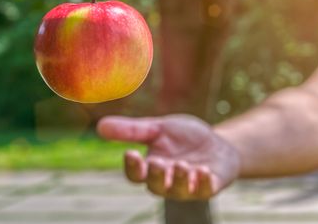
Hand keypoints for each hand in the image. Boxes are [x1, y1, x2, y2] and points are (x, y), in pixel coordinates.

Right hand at [97, 114, 240, 199]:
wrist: (217, 143)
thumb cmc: (184, 138)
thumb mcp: (159, 128)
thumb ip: (132, 130)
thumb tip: (99, 125)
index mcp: (151, 167)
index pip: (136, 174)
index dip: (132, 167)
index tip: (130, 153)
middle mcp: (167, 181)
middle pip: (155, 186)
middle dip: (156, 176)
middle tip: (157, 162)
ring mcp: (188, 186)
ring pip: (179, 191)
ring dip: (179, 179)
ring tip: (182, 164)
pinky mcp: (209, 187)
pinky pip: (204, 190)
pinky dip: (203, 182)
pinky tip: (203, 170)